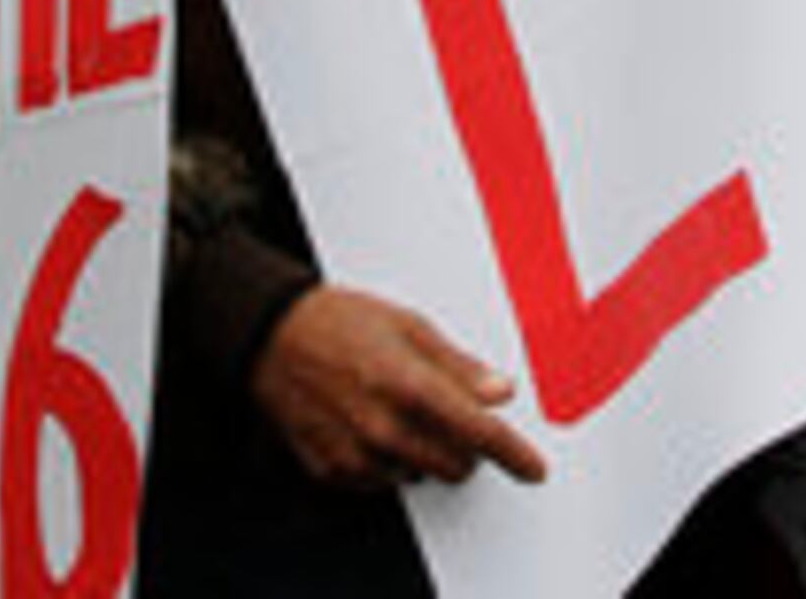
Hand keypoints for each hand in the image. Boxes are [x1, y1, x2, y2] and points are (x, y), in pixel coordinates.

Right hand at [250, 285, 546, 490]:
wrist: (271, 336)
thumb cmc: (340, 322)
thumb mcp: (409, 325)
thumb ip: (458, 365)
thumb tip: (500, 391)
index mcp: (408, 384)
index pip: (478, 432)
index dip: (513, 454)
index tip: (533, 468)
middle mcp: (383, 427)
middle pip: (455, 465)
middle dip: (465, 447)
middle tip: (450, 414)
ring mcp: (355, 454)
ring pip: (420, 476)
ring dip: (425, 453)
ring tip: (399, 410)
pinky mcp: (331, 470)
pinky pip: (382, 482)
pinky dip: (390, 461)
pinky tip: (373, 425)